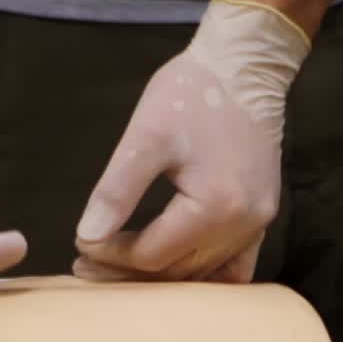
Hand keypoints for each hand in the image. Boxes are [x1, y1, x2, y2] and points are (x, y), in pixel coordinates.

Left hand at [73, 0, 309, 283]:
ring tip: (117, 270)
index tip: (80, 244)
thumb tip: (87, 238)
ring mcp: (258, 223)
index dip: (110, 256)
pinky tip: (171, 274)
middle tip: (86, 265)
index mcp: (214, 207)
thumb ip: (116, 191)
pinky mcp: (262, 216)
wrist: (244, 64)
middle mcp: (242, 225)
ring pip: (201, 275)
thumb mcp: (144, 137)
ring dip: (159, 277)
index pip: (151, 255)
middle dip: (127, 271)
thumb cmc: (191, 93)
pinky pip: (235, 267)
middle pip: (175, 272)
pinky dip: (201, 277)